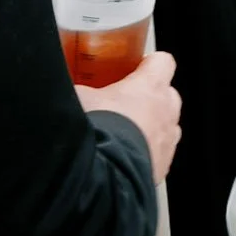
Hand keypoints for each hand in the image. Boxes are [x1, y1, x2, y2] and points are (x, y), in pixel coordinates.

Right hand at [76, 52, 181, 185]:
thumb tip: (67, 89)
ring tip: (125, 133)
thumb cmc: (97, 129)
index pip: (163, 61)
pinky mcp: (163, 166)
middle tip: (125, 103)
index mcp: (150, 86)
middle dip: (149, 97)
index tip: (137, 67)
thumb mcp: (77, 98)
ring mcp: (168, 140)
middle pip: (167, 94)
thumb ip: (82, 90)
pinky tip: (124, 157)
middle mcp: (166, 110)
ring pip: (167, 125)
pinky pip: (160, 154)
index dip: (150, 63)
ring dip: (151, 127)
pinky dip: (147, 153)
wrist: (103, 174)